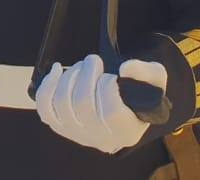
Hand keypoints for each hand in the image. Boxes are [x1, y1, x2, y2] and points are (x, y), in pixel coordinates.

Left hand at [34, 54, 166, 153]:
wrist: (122, 105)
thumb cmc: (139, 92)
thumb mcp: (154, 80)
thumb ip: (146, 72)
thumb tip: (125, 68)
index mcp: (127, 131)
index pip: (110, 112)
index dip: (107, 86)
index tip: (112, 75)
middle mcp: (101, 139)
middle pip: (82, 104)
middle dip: (86, 73)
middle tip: (93, 60)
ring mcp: (78, 134)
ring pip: (62, 103)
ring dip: (69, 76)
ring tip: (81, 66)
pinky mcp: (60, 126)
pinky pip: (45, 108)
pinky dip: (48, 85)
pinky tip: (57, 70)